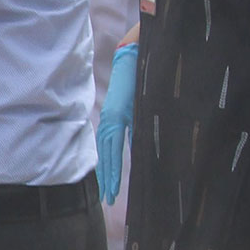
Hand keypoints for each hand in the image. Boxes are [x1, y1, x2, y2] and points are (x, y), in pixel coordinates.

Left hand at [95, 40, 137, 203]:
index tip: (109, 188)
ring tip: (111, 193)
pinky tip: (115, 172)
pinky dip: (114, 157)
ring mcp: (113, 115)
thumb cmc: (143, 73)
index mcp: (116, 117)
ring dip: (109, 173)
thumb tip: (140, 142)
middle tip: (108, 199)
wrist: (139, 50)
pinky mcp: (118, 111)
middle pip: (106, 154)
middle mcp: (111, 118)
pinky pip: (114, 139)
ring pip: (107, 150)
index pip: (110, 148)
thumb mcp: (141, 102)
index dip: (109, 169)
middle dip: (108, 178)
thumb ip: (138, 122)